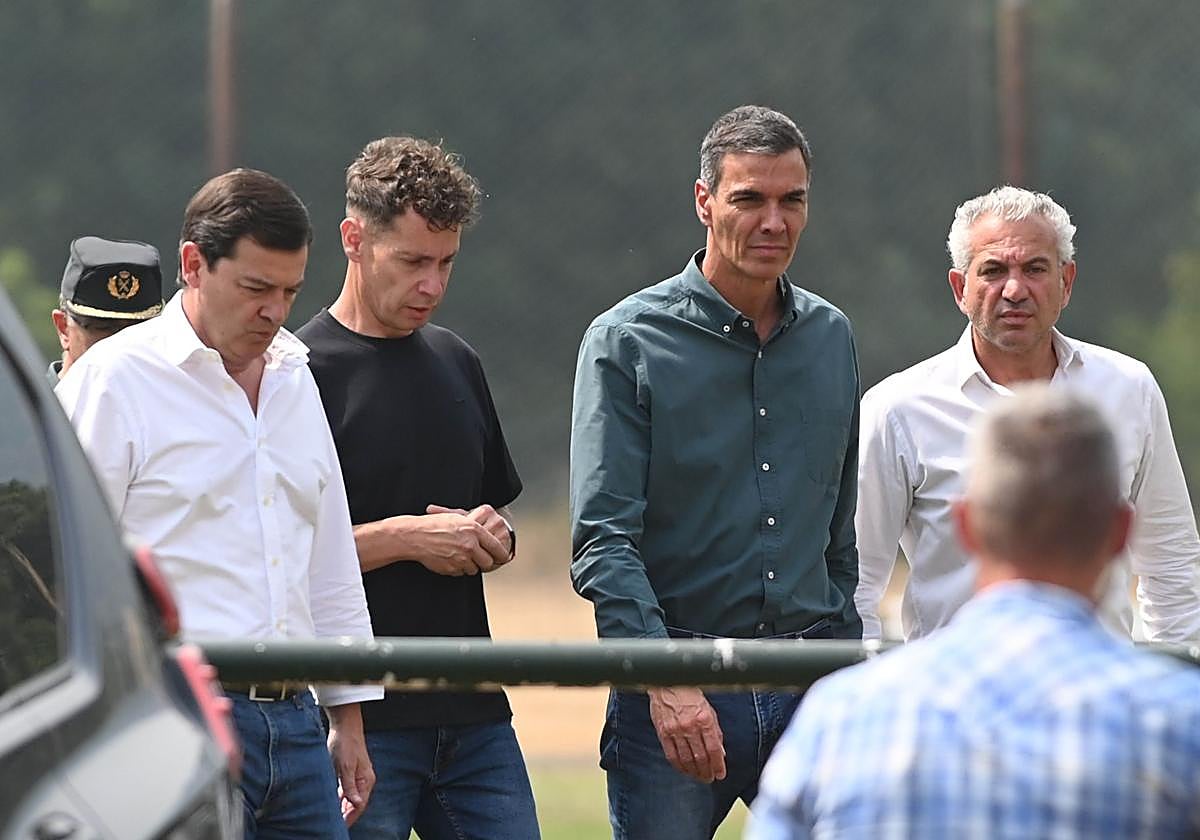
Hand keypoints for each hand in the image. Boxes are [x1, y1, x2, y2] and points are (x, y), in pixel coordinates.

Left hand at [326, 703, 374, 826]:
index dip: (350, 818)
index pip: (359, 806)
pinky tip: (333, 802)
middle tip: (334, 825)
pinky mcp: (350, 771)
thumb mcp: (344, 767)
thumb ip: (349, 786)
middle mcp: (364, 780)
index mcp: (366, 780)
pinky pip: (347, 790)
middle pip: (356, 804)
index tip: (340, 827)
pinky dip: (341, 798)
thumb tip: (357, 804)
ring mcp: (358, 775)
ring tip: (332, 817)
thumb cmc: (345, 743)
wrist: (345, 726)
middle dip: (346, 815)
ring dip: (343, 807)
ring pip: (351, 797)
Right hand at [424, 505, 510, 571]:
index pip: (496, 547)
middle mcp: (470, 545)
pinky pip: (461, 572)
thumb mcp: (459, 519)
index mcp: (474, 530)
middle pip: (488, 562)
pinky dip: (458, 568)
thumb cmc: (436, 524)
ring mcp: (461, 558)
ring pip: (474, 569)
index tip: (503, 557)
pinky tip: (450, 558)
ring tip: (460, 555)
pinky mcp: (452, 568)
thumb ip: (476, 528)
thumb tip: (489, 537)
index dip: (502, 554)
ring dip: (470, 565)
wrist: (416, 536)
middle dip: (486, 562)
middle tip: (481, 559)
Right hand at [648, 687, 725, 782]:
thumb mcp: (709, 711)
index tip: (720, 774)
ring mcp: (675, 730)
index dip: (718, 765)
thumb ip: (715, 732)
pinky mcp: (663, 732)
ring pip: (686, 759)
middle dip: (707, 771)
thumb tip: (720, 752)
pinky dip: (679, 766)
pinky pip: (671, 755)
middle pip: (700, 757)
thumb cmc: (690, 695)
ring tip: (699, 776)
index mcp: (704, 719)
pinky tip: (684, 770)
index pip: (713, 749)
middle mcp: (690, 725)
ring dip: (694, 771)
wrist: (669, 684)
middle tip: (710, 778)